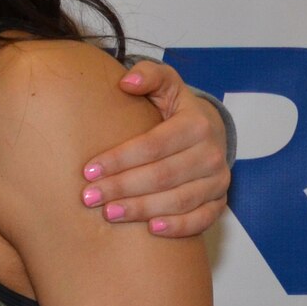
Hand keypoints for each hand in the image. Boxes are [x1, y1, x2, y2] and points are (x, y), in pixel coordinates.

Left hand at [81, 58, 229, 237]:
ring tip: (109, 214)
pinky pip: (202, 219)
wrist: (207, 131)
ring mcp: (217, 180)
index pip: (152, 146)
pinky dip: (178, 227)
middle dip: (122, 188)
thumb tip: (126, 82)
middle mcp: (211, 154)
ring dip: (142, 209)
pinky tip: (150, 230)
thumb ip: (148, 75)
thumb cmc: (175, 109)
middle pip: (162, 176)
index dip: (119, 159)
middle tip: (89, 197)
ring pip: (179, 200)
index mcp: (196, 125)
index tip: (88, 171)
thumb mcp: (165, 84)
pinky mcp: (218, 201)